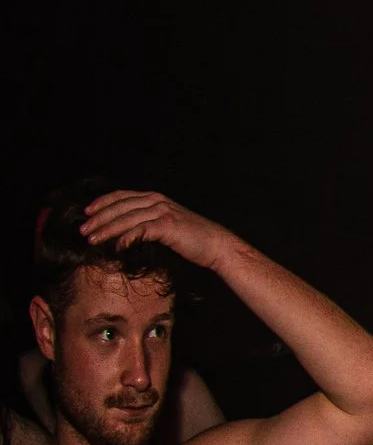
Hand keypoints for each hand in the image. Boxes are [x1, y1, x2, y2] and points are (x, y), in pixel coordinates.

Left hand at [78, 192, 236, 269]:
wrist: (216, 245)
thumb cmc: (192, 238)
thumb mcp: (167, 224)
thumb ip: (147, 222)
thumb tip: (124, 231)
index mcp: (155, 198)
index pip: (122, 196)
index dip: (102, 203)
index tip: (87, 212)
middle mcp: (157, 201)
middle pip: (120, 207)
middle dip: (98, 218)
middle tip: (83, 229)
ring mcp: (163, 212)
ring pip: (126, 219)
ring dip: (106, 229)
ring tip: (92, 239)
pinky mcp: (167, 226)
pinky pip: (140, 231)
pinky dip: (126, 238)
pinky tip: (116, 247)